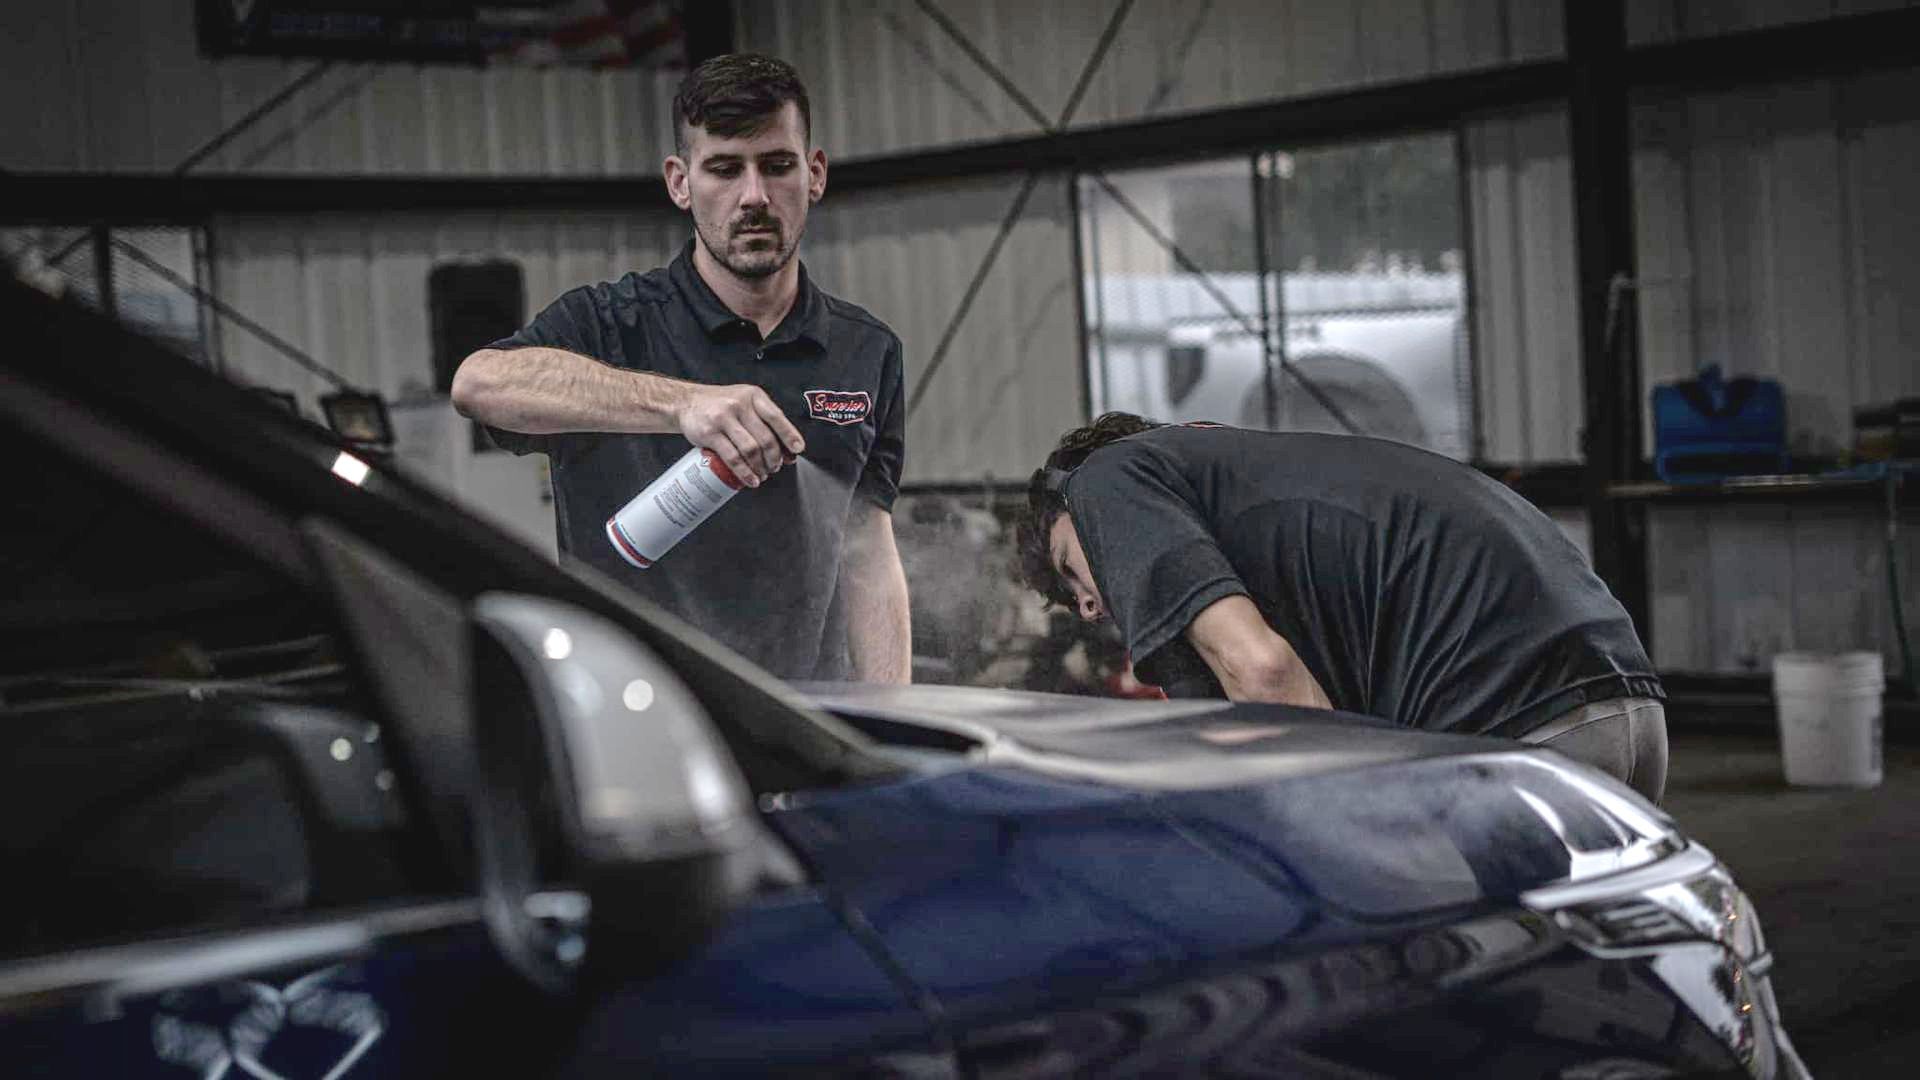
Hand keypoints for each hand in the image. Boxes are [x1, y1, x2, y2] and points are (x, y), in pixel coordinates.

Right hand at [675, 384, 804, 486]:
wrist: (686, 402)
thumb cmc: (720, 404)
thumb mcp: (745, 402)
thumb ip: (764, 420)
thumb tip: (788, 450)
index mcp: (753, 396)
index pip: (776, 417)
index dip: (789, 435)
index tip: (797, 450)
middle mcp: (739, 404)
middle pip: (765, 438)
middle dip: (774, 458)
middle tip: (775, 467)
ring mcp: (723, 418)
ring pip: (751, 450)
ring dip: (761, 467)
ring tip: (763, 474)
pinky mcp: (710, 433)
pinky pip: (732, 458)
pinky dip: (745, 472)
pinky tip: (750, 479)